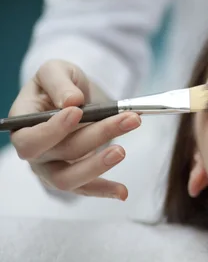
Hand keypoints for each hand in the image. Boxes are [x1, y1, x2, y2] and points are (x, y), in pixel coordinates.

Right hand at [8, 59, 140, 199]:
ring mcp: (52, 167)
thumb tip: (71, 100)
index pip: (30, 137)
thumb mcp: (56, 70)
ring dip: (98, 165)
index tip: (78, 111)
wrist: (73, 96)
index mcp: (23, 124)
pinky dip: (104, 191)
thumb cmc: (60, 83)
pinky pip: (85, 189)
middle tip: (129, 118)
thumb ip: (59, 82)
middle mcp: (36, 152)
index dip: (52, 129)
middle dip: (96, 135)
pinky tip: (123, 192)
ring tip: (123, 150)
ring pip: (69, 178)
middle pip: (60, 153)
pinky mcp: (74, 176)